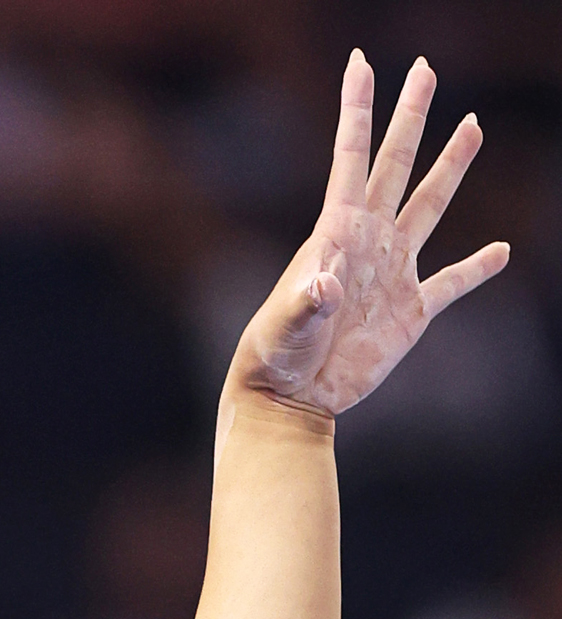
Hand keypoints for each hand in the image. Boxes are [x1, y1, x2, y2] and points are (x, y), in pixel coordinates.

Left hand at [229, 51, 509, 416]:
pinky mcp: (410, 314)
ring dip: (451, 167)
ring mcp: (392, 273)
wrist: (290, 398)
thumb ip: (309, 300)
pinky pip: (452, 284)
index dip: (358, 110)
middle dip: (411, 115)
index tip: (362, 62)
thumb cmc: (277, 355)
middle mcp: (369, 242)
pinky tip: (500, 252)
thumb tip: (327, 286)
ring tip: (471, 126)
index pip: (351, 156)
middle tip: (425, 67)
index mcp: (336, 232)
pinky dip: (477, 270)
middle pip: (397, 165)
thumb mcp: (289, 324)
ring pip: (430, 206)